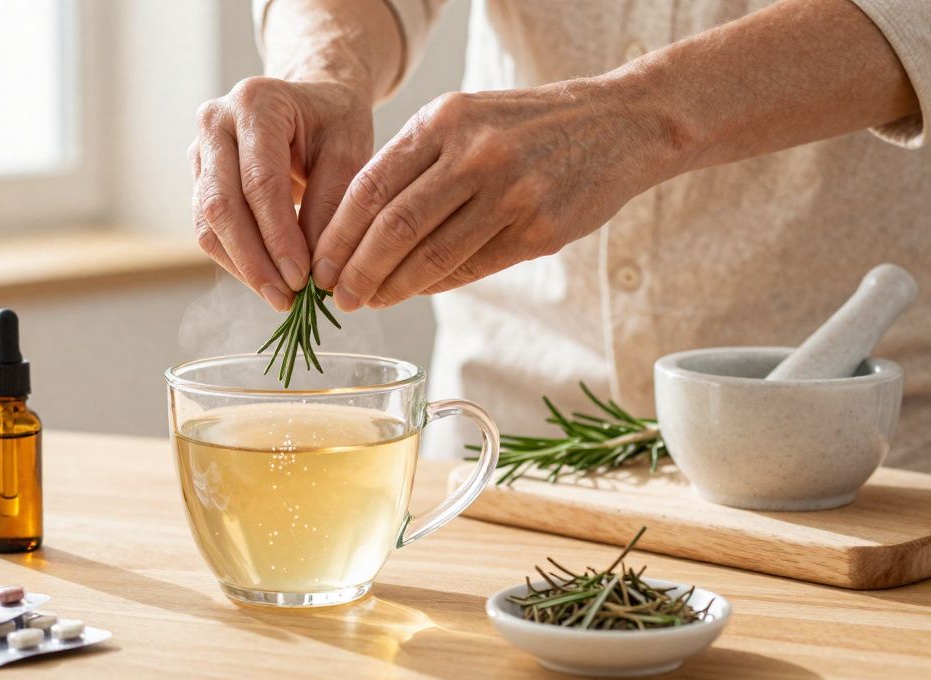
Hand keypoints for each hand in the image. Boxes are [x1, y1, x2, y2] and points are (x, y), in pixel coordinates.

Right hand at [190, 76, 372, 309]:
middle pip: (222, 204)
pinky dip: (236, 260)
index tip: (302, 279)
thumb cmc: (335, 122)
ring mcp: (200, 150)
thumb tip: (314, 270)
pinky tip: (266, 281)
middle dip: (254, 259)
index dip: (278, 236)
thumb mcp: (349, 151)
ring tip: (279, 298)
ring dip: (242, 266)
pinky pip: (208, 229)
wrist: (311, 101)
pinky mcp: (199, 178)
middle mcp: (215, 121)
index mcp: (256, 103)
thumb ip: (331, 203)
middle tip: (286, 299)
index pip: (260, 182)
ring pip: (208, 222)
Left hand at [313, 79, 676, 310]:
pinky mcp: (540, 229)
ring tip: (370, 301)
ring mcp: (511, 193)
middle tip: (338, 296)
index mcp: (444, 120)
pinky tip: (417, 291)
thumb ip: (415, 164)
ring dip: (392, 288)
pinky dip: (437, 285)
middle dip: (356, 271)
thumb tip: (356, 232)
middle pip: (393, 228)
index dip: (337, 234)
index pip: (370, 187)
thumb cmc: (526, 127)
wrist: (619, 124)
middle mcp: (475, 154)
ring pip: (431, 256)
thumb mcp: (465, 119)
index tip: (320, 265)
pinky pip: (472, 268)